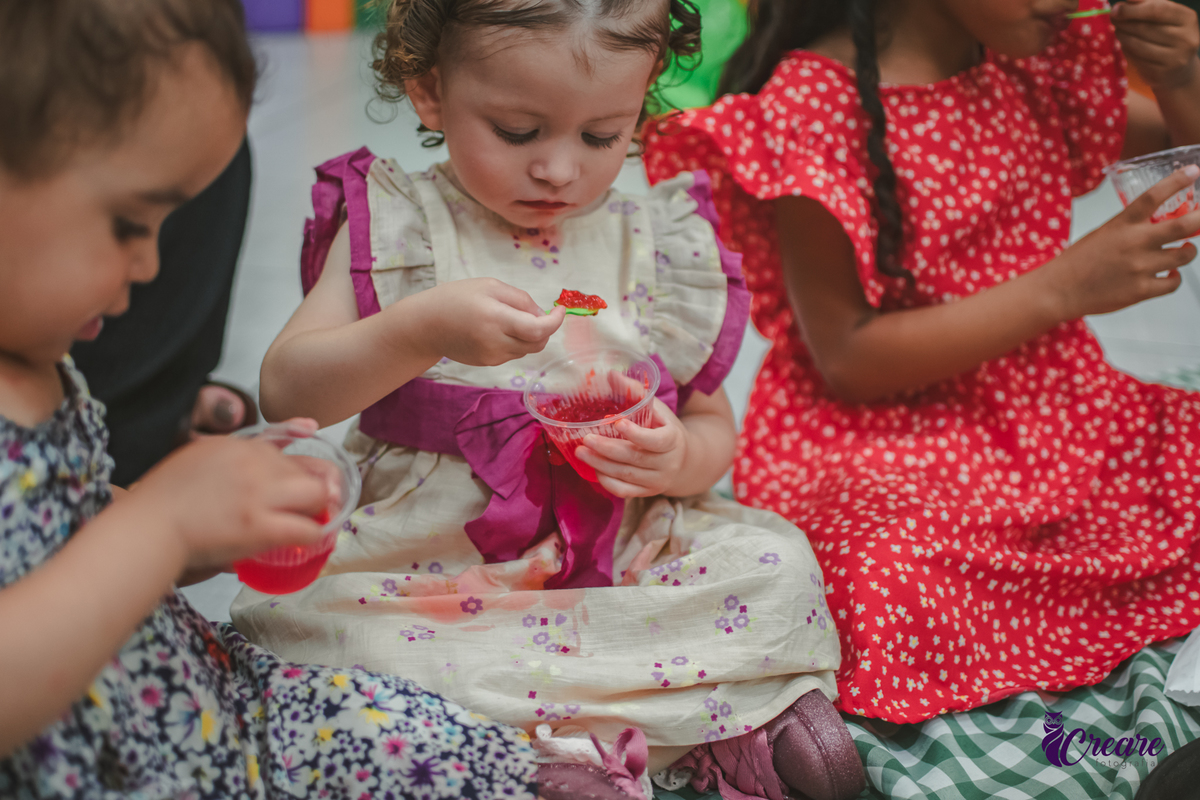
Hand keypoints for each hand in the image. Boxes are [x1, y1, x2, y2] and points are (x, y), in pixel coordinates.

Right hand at [129, 431, 331, 575]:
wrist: (147, 526)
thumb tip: (256, 477)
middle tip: (309, 508)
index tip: (306, 477)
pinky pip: (308, 528)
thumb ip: (227, 460)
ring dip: (319, 509)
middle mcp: (253, 461)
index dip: (297, 465)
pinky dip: (315, 535)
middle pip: (305, 469)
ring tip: (309, 522)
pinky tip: (308, 542)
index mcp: (237, 444)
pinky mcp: (259, 524)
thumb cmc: (161, 501)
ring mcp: (259, 492)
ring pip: (317, 494)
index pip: (285, 442)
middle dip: (311, 488)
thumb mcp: (196, 460)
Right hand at [412, 278, 564, 366]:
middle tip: (536, 313)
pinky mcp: (487, 363)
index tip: (560, 310)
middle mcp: (495, 342)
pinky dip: (515, 342)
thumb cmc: (456, 298)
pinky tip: (497, 330)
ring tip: (509, 318)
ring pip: (526, 350)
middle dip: (545, 329)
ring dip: (529, 336)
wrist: (425, 324)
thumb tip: (542, 314)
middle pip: (537, 344)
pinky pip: (512, 354)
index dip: (555, 321)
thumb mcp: (489, 286)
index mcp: (496, 318)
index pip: (538, 329)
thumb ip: (520, 299)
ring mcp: (491, 356)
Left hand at [574, 399, 688, 497]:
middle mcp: (668, 463)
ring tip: (581, 452)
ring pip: (627, 475)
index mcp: (673, 440)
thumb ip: (635, 391)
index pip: (656, 440)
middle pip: (635, 458)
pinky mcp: (647, 492)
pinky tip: (594, 468)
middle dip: (607, 449)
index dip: (637, 434)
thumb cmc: (664, 428)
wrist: (683, 460)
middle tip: (586, 439)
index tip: (617, 423)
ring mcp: (657, 481)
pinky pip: (624, 491)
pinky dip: (607, 481)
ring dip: (601, 464)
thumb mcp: (656, 408)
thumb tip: (611, 375)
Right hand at [1042, 166, 1199, 318]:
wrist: (1059, 290)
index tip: (1194, 172)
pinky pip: (1173, 282)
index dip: (1178, 181)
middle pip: (1184, 225)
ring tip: (1185, 250)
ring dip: (1189, 251)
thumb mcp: (1103, 233)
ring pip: (1185, 255)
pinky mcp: (1141, 290)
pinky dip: (1175, 277)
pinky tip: (1169, 274)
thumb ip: (1130, 228)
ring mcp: (1140, 267)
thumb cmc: (1077, 262)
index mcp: (1122, 224)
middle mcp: (1134, 243)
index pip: (1154, 195)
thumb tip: (1159, 226)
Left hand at [1113, 0, 1199, 88]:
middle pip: (1145, 28)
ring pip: (1138, 45)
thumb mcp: (1164, 17)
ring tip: (1118, 30)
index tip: (1116, 8)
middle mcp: (1186, 38)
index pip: (1157, 10)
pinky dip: (1127, 51)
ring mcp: (1175, 58)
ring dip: (1123, 36)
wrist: (1178, 70)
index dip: (1133, 9)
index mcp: (1187, 19)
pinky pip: (1137, 60)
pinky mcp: (1162, 73)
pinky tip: (1124, 44)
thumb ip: (1147, 5)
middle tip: (1113, 18)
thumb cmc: (1168, 35)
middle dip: (1125, 22)